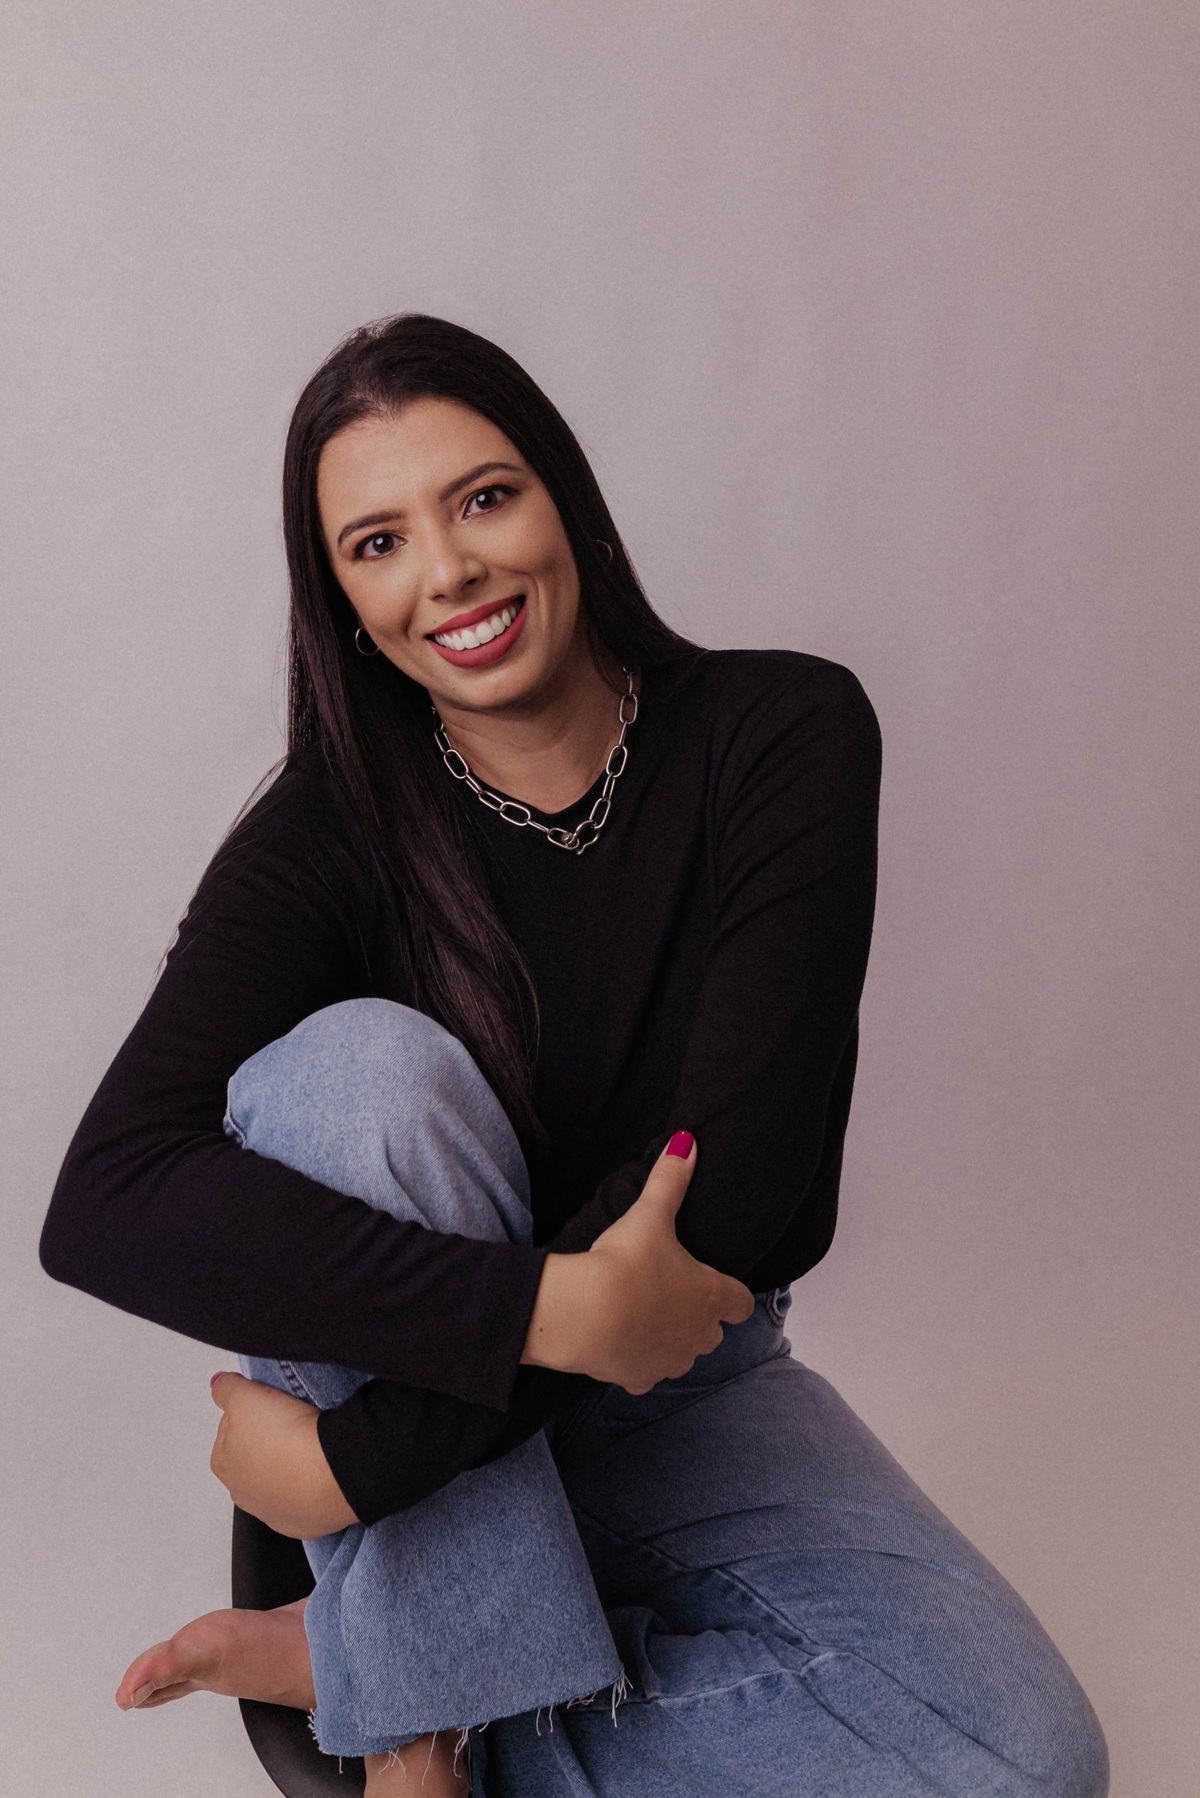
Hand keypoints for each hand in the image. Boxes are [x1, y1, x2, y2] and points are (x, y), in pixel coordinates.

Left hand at [208, 1372, 358, 1538]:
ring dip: (289, 1466)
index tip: (270, 1407)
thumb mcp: (245, 1395)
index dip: (250, 1413)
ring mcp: (273, 1513)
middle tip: (291, 1423)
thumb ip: (225, 1388)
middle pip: (253, 1459)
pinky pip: (304, 1500)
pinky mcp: (303, 1524)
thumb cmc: (286, 1435)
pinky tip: (320, 1469)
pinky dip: (311, 1486)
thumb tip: (218, 1385)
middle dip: (269, 1443)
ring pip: (278, 1482)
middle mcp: (243, 1495)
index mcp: (224, 1464)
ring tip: (309, 1446)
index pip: (229, 1431)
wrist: (330, 1472)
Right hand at [522, 1134, 754, 1393]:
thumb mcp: (650, 1215)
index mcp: (711, 1296)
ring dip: (671, 1341)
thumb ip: (670, 1179)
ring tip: (644, 1316)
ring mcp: (670, 1361)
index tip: (714, 1283)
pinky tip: (621, 1343)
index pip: (741, 1302)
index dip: (731, 1293)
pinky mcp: (639, 1379)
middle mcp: (699, 1335)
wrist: (585, 1314)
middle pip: (714, 1332)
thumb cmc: (625, 1264)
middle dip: (699, 1317)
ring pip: (682, 1355)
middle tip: (671, 1293)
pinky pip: (647, 1375)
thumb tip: (687, 1142)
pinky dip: (639, 1363)